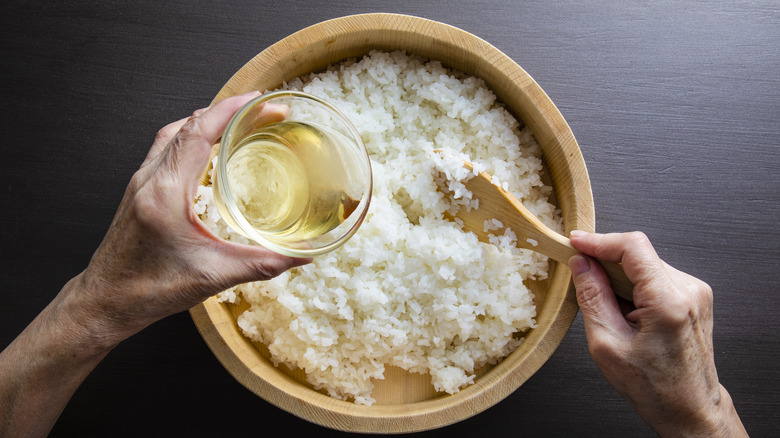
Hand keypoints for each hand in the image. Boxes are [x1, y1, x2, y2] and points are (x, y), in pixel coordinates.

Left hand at [75, 91, 309, 343]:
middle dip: (228, 112)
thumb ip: (262, 264)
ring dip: (208, 122)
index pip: (198, 132)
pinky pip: (167, 148)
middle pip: (189, 125)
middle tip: (261, 113)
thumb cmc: (149, 289)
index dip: (230, 109)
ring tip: (239, 124)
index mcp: (165, 192)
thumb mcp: (213, 276)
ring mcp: (140, 182)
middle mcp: (149, 179)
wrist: (106, 302)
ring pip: (175, 133)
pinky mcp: (139, 190)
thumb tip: (302, 257)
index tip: (258, 100)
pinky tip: (210, 152)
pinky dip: (192, 138)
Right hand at [568, 231, 746, 436]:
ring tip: (610, 309)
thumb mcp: (607, 343)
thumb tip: (581, 264)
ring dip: (620, 276)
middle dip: (606, 262)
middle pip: (638, 254)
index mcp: (668, 301)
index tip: (575, 242)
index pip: (632, 247)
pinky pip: (655, 277)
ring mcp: (695, 292)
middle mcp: (688, 291)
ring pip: (645, 264)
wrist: (689, 409)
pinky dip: (634, 286)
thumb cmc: (653, 387)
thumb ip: (592, 297)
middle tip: (581, 278)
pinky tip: (626, 311)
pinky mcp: (693, 297)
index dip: (599, 240)